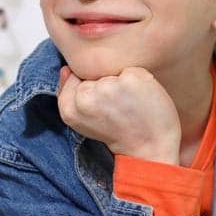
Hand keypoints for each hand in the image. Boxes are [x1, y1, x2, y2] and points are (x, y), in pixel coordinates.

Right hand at [57, 65, 180, 163]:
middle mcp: (86, 95)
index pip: (73, 79)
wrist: (150, 146)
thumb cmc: (117, 132)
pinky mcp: (131, 80)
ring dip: (121, 82)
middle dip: (104, 86)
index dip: (90, 91)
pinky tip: (140, 98)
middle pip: (92, 74)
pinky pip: (131, 70)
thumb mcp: (83, 119)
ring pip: (111, 71)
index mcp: (70, 108)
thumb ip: (69, 94)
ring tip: (128, 103)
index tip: (102, 107)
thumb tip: (65, 69)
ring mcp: (109, 86)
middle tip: (116, 108)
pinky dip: (138, 80)